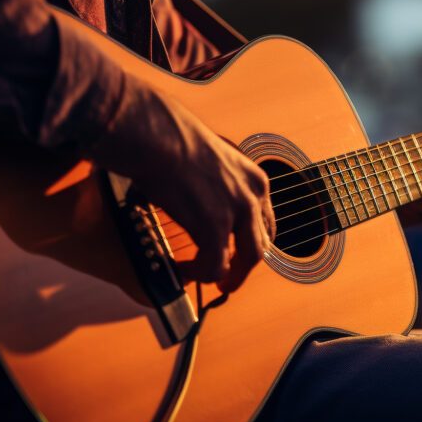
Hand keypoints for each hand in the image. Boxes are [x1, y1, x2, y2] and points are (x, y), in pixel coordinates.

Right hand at [89, 82, 274, 293]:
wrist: (157, 136)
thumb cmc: (170, 139)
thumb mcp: (208, 159)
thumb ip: (212, 181)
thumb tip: (194, 195)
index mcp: (253, 178)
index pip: (265, 220)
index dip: (253, 241)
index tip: (239, 252)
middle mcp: (252, 196)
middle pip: (262, 244)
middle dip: (246, 266)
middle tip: (230, 279)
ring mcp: (237, 213)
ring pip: (248, 260)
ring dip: (231, 277)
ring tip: (213, 284)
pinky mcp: (215, 229)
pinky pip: (215, 267)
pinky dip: (200, 275)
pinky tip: (184, 270)